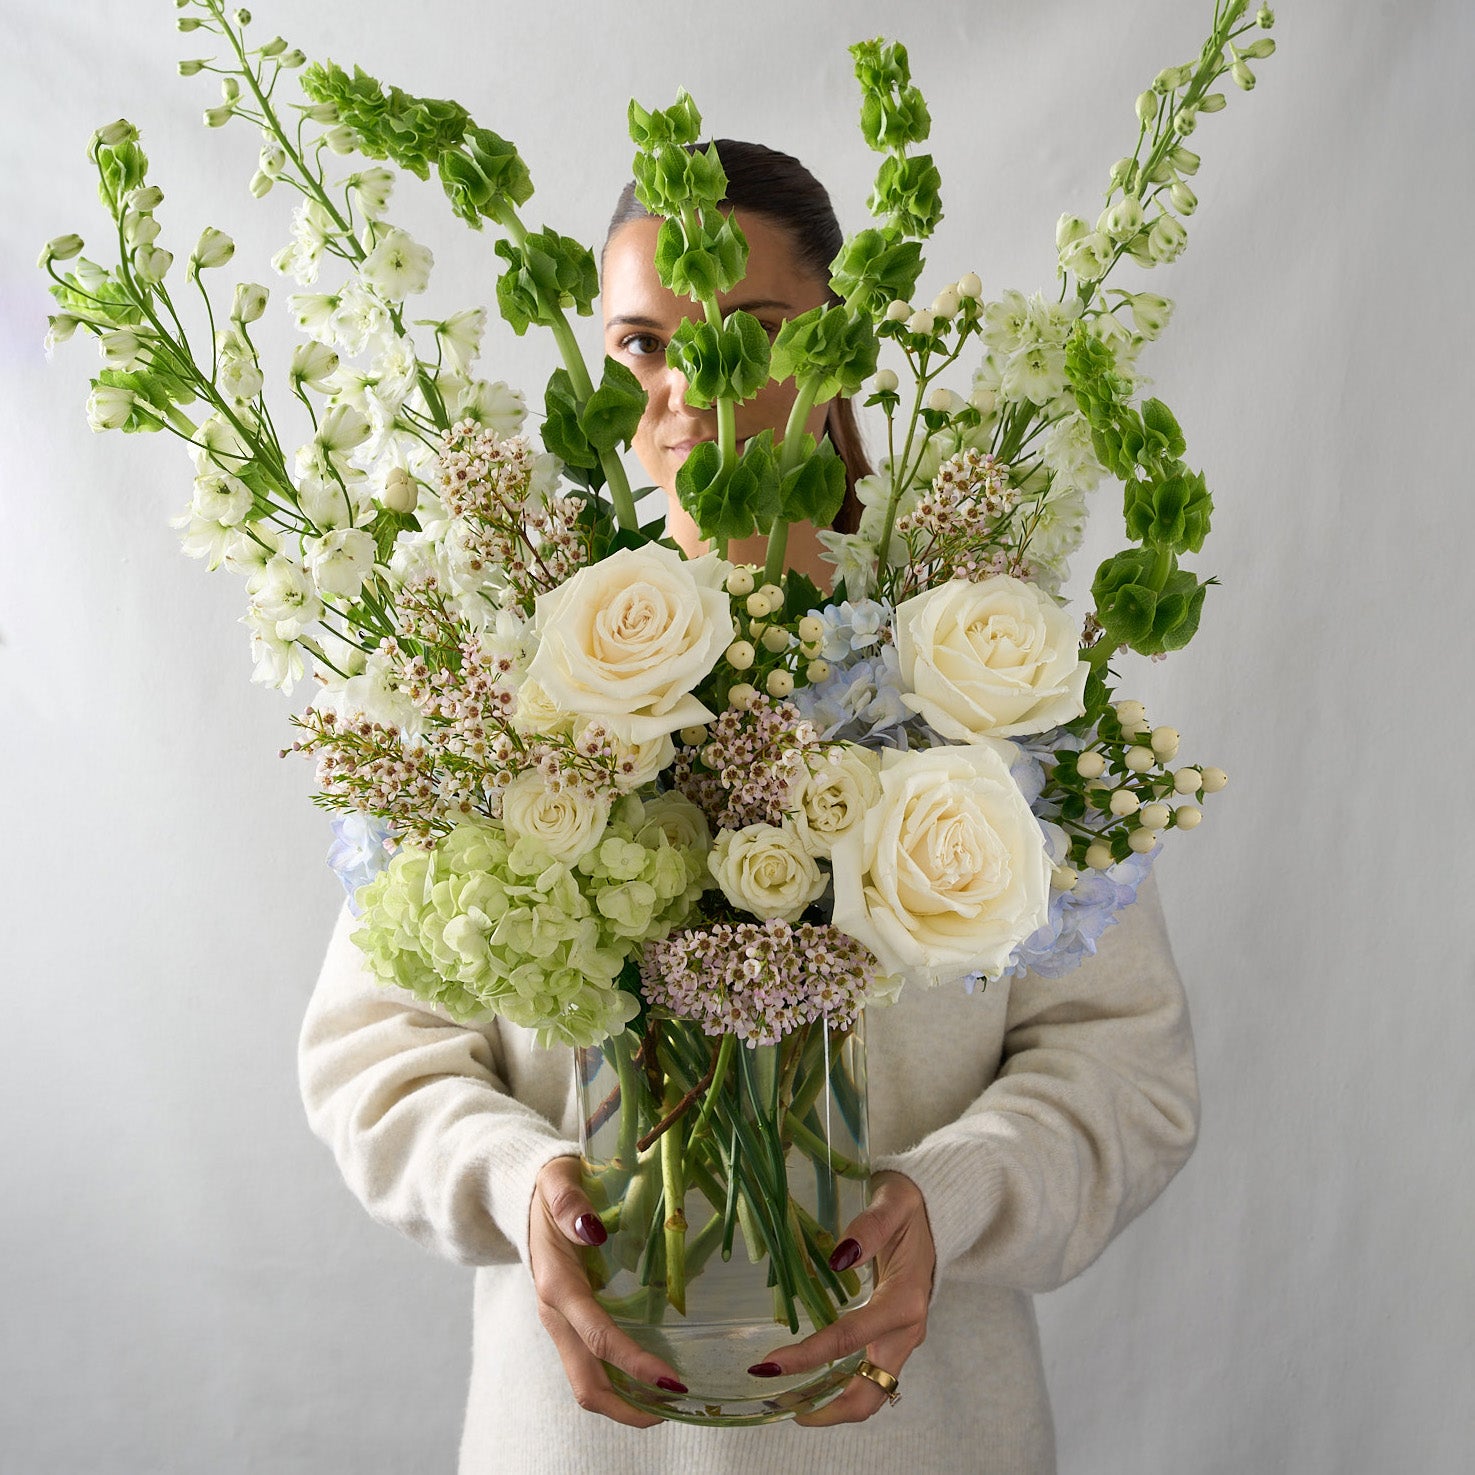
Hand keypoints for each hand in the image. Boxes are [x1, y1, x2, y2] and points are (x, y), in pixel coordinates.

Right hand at [528, 1156, 685, 1426]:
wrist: (520, 1195)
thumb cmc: (548, 1187)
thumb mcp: (557, 1180)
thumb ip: (570, 1202)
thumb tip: (592, 1231)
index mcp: (556, 1283)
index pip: (597, 1335)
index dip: (633, 1361)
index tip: (669, 1379)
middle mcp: (555, 1313)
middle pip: (586, 1380)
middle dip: (627, 1406)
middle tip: (675, 1408)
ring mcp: (560, 1322)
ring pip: (586, 1380)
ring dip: (624, 1400)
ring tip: (668, 1404)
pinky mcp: (568, 1322)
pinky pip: (591, 1363)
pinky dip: (619, 1380)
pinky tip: (650, 1378)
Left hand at [754, 1170, 935, 1426]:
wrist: (940, 1211)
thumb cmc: (913, 1204)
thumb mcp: (894, 1201)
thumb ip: (869, 1227)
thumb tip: (839, 1256)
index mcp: (905, 1301)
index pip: (850, 1338)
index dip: (809, 1356)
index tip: (770, 1365)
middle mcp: (906, 1331)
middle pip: (868, 1393)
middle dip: (825, 1409)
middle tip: (779, 1406)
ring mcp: (902, 1340)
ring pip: (870, 1393)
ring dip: (831, 1405)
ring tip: (787, 1402)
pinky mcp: (895, 1339)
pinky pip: (870, 1378)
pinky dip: (840, 1389)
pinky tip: (810, 1382)